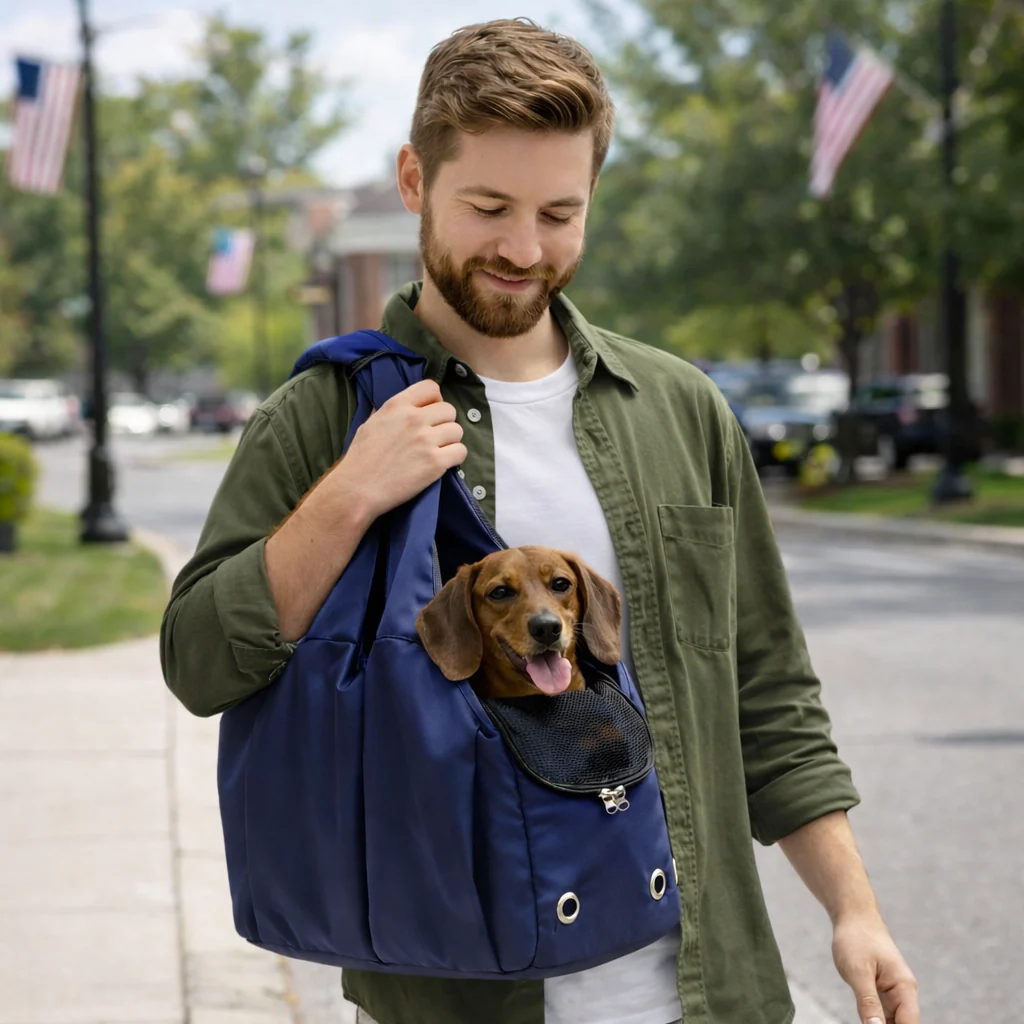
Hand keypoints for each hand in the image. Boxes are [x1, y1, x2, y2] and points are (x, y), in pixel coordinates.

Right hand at [333, 379, 467, 519]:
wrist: (357, 489)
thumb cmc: (360, 458)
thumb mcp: (371, 423)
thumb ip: (392, 412)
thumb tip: (408, 406)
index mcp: (397, 405)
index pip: (431, 387)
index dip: (434, 400)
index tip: (430, 413)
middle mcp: (414, 419)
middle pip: (449, 410)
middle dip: (444, 423)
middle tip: (433, 437)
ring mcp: (426, 440)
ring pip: (457, 431)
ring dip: (450, 441)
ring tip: (437, 451)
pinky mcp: (435, 463)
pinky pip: (461, 451)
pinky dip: (454, 458)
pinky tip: (442, 463)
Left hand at [832, 912, 918, 1023]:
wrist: (853, 916)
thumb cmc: (856, 939)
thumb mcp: (858, 971)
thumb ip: (868, 1002)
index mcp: (904, 988)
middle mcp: (903, 994)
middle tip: (867, 1023)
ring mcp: (893, 994)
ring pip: (892, 1023)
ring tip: (866, 1021)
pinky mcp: (881, 992)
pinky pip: (882, 1015)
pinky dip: (875, 1023)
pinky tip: (866, 1022)